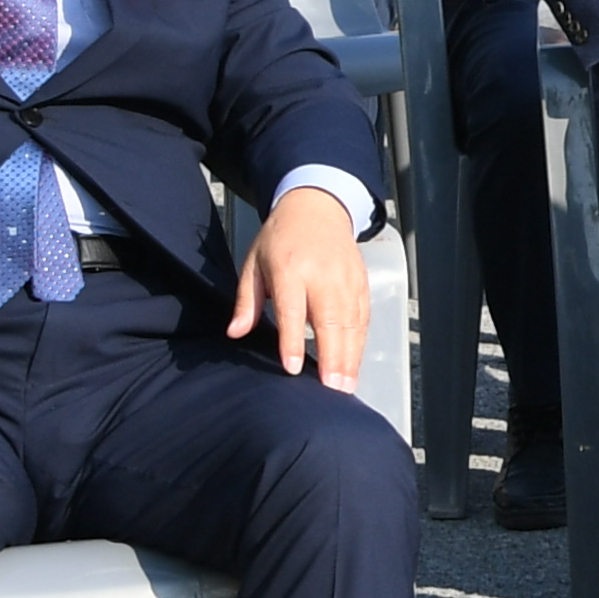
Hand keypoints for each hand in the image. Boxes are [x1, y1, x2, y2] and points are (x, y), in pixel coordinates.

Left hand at [223, 185, 369, 385]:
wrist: (317, 208)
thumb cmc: (281, 239)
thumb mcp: (253, 263)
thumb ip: (247, 300)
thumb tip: (235, 332)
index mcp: (291, 269)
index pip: (293, 311)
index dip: (293, 341)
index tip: (292, 368)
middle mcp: (323, 275)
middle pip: (330, 322)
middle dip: (331, 358)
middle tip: (331, 390)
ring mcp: (347, 279)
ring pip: (352, 324)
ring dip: (350, 357)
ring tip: (345, 386)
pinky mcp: (361, 283)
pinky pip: (363, 318)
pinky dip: (360, 344)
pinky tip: (354, 365)